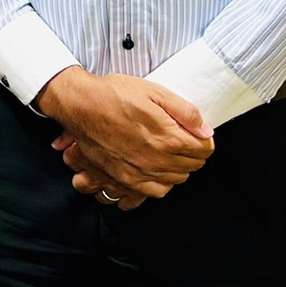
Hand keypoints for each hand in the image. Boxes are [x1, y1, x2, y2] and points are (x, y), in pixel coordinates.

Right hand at [36, 67, 213, 198]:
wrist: (79, 104)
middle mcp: (157, 162)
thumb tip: (206, 130)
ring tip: (165, 154)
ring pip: (173, 182)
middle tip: (180, 139)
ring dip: (175, 169)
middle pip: (191, 167)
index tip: (195, 132)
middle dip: (190, 154)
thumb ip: (184, 111)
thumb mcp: (153, 91)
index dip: (202, 138)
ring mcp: (139, 174)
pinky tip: (152, 173)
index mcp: (168, 139)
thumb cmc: (113, 95)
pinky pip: (150, 194)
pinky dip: (155, 186)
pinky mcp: (122, 180)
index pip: (204, 150)